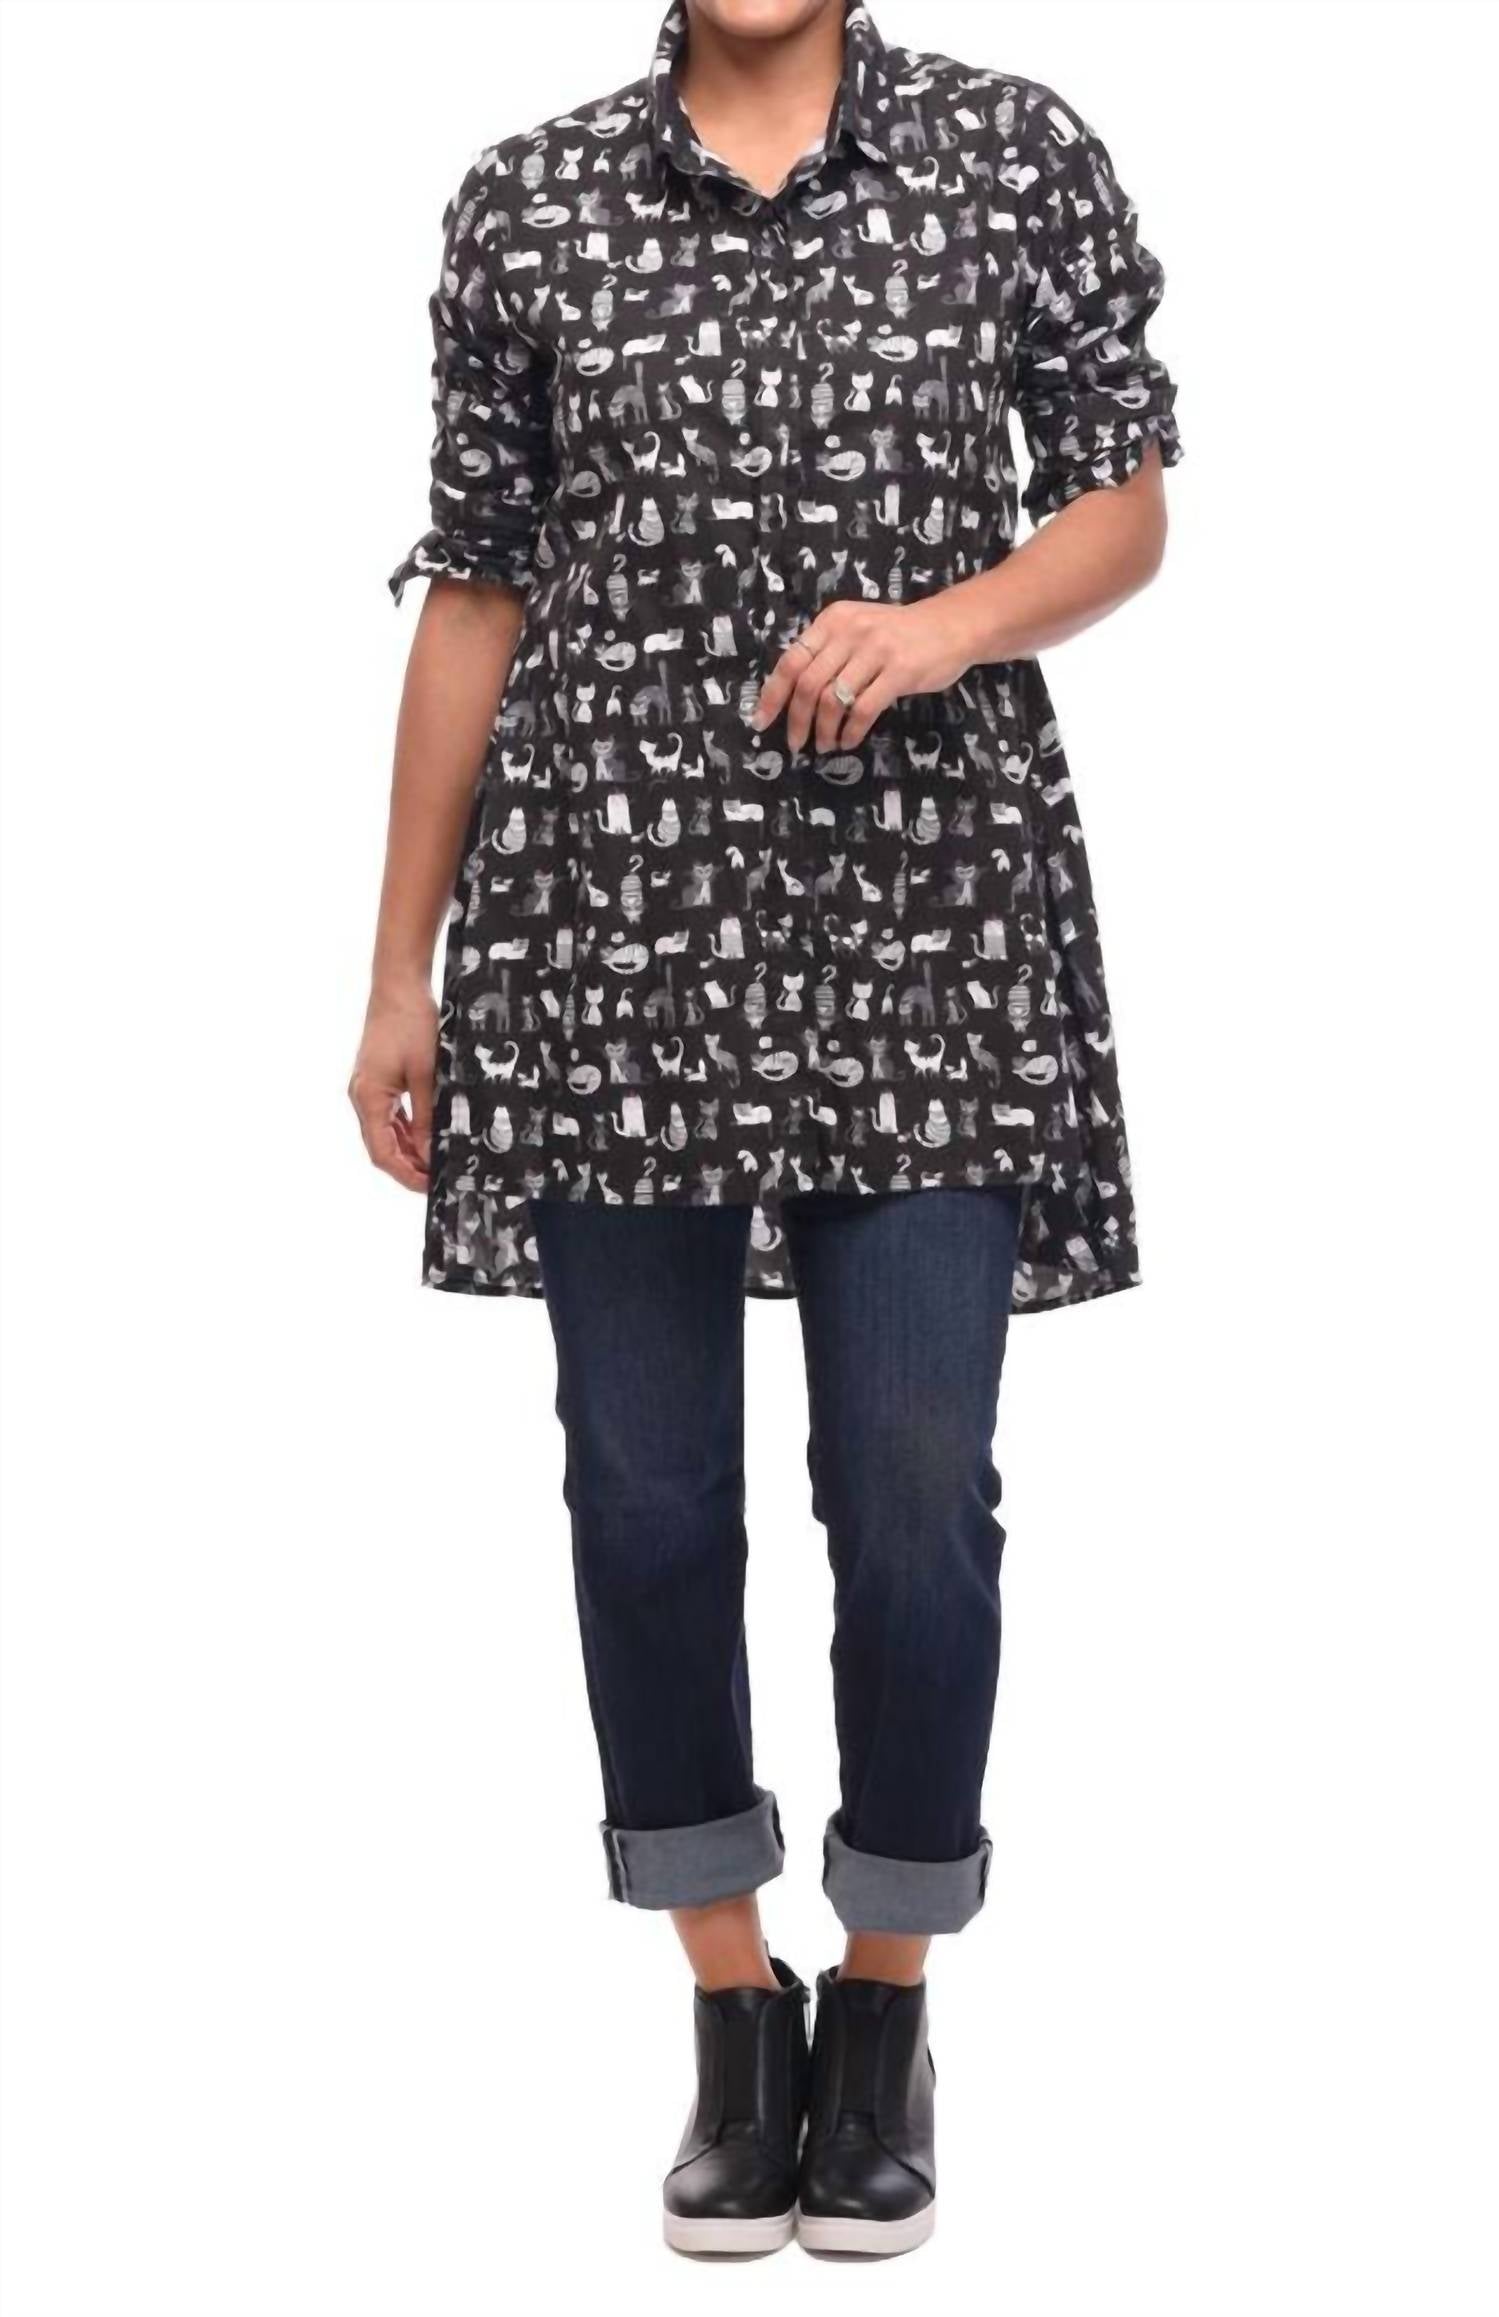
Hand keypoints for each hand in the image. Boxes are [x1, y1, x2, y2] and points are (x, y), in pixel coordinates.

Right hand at [348, 986, 438, 1191]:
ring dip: (409, 1151)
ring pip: (386, 1133)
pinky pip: (391, 1117)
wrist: (398, 986)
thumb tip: (432, 1154)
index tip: (430, 1187)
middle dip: (409, 1167)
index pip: (382, 1153)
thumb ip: (428, 1117)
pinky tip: (428, 1138)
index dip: (405, 1175)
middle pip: (382, 1147)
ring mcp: (368, 1089)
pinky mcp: (378, 1081)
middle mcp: (362, 1097)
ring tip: (437, 1164)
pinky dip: (408, 1131)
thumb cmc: (411, 1023)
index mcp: (368, 1098)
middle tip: (439, 1180)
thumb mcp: (427, 1075)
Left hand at [749, 593, 980, 754]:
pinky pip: (864, 709)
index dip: (772, 695)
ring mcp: (875, 651)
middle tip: (796, 744)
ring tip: (824, 746)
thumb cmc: (899, 633)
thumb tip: (792, 694)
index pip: (791, 660)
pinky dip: (851, 731)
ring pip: (833, 700)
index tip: (761, 721)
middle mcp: (850, 632)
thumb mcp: (857, 629)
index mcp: (832, 621)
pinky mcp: (899, 672)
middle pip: (808, 685)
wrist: (951, 625)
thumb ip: (828, 651)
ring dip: (824, 730)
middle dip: (796, 720)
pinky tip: (849, 741)